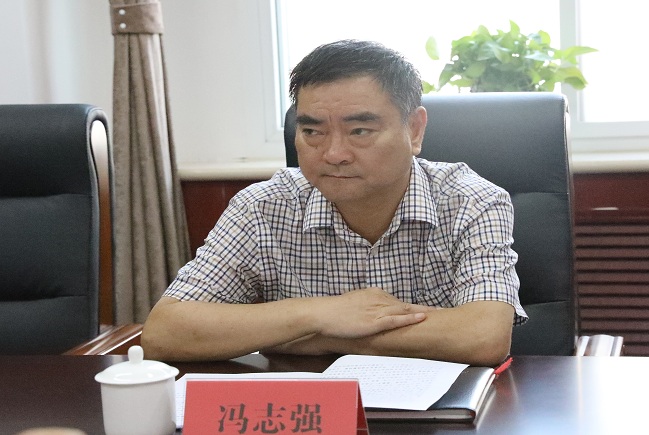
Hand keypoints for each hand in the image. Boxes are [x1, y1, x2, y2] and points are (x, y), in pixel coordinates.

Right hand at [313, 287, 433, 338]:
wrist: (323, 314)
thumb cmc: (335, 312)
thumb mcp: (354, 305)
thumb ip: (367, 307)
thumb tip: (372, 313)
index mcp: (374, 295)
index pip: (398, 301)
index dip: (414, 306)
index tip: (428, 309)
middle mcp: (379, 299)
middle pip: (406, 304)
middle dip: (424, 308)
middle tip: (442, 311)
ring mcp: (377, 310)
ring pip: (405, 310)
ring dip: (422, 312)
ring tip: (439, 315)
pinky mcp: (374, 321)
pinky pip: (395, 319)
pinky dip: (409, 318)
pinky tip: (421, 318)